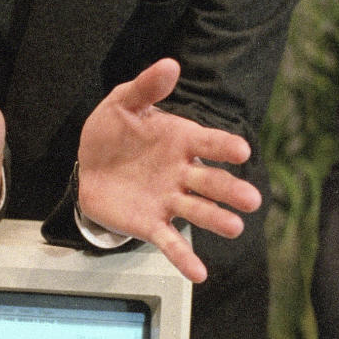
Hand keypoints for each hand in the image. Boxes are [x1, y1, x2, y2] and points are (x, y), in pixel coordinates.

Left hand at [76, 57, 261, 282]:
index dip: (225, 146)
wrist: (87, 165)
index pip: (209, 142)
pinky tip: (199, 274)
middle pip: (212, 182)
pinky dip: (185, 258)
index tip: (242, 150)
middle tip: (251, 200)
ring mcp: (169, 200)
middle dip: (231, 190)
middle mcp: (182, 172)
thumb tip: (170, 64)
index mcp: (181, 139)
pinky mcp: (152, 223)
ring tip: (235, 228)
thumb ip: (146, 87)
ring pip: (198, 211)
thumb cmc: (113, 131)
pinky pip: (170, 242)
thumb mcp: (123, 103)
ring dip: (216, 220)